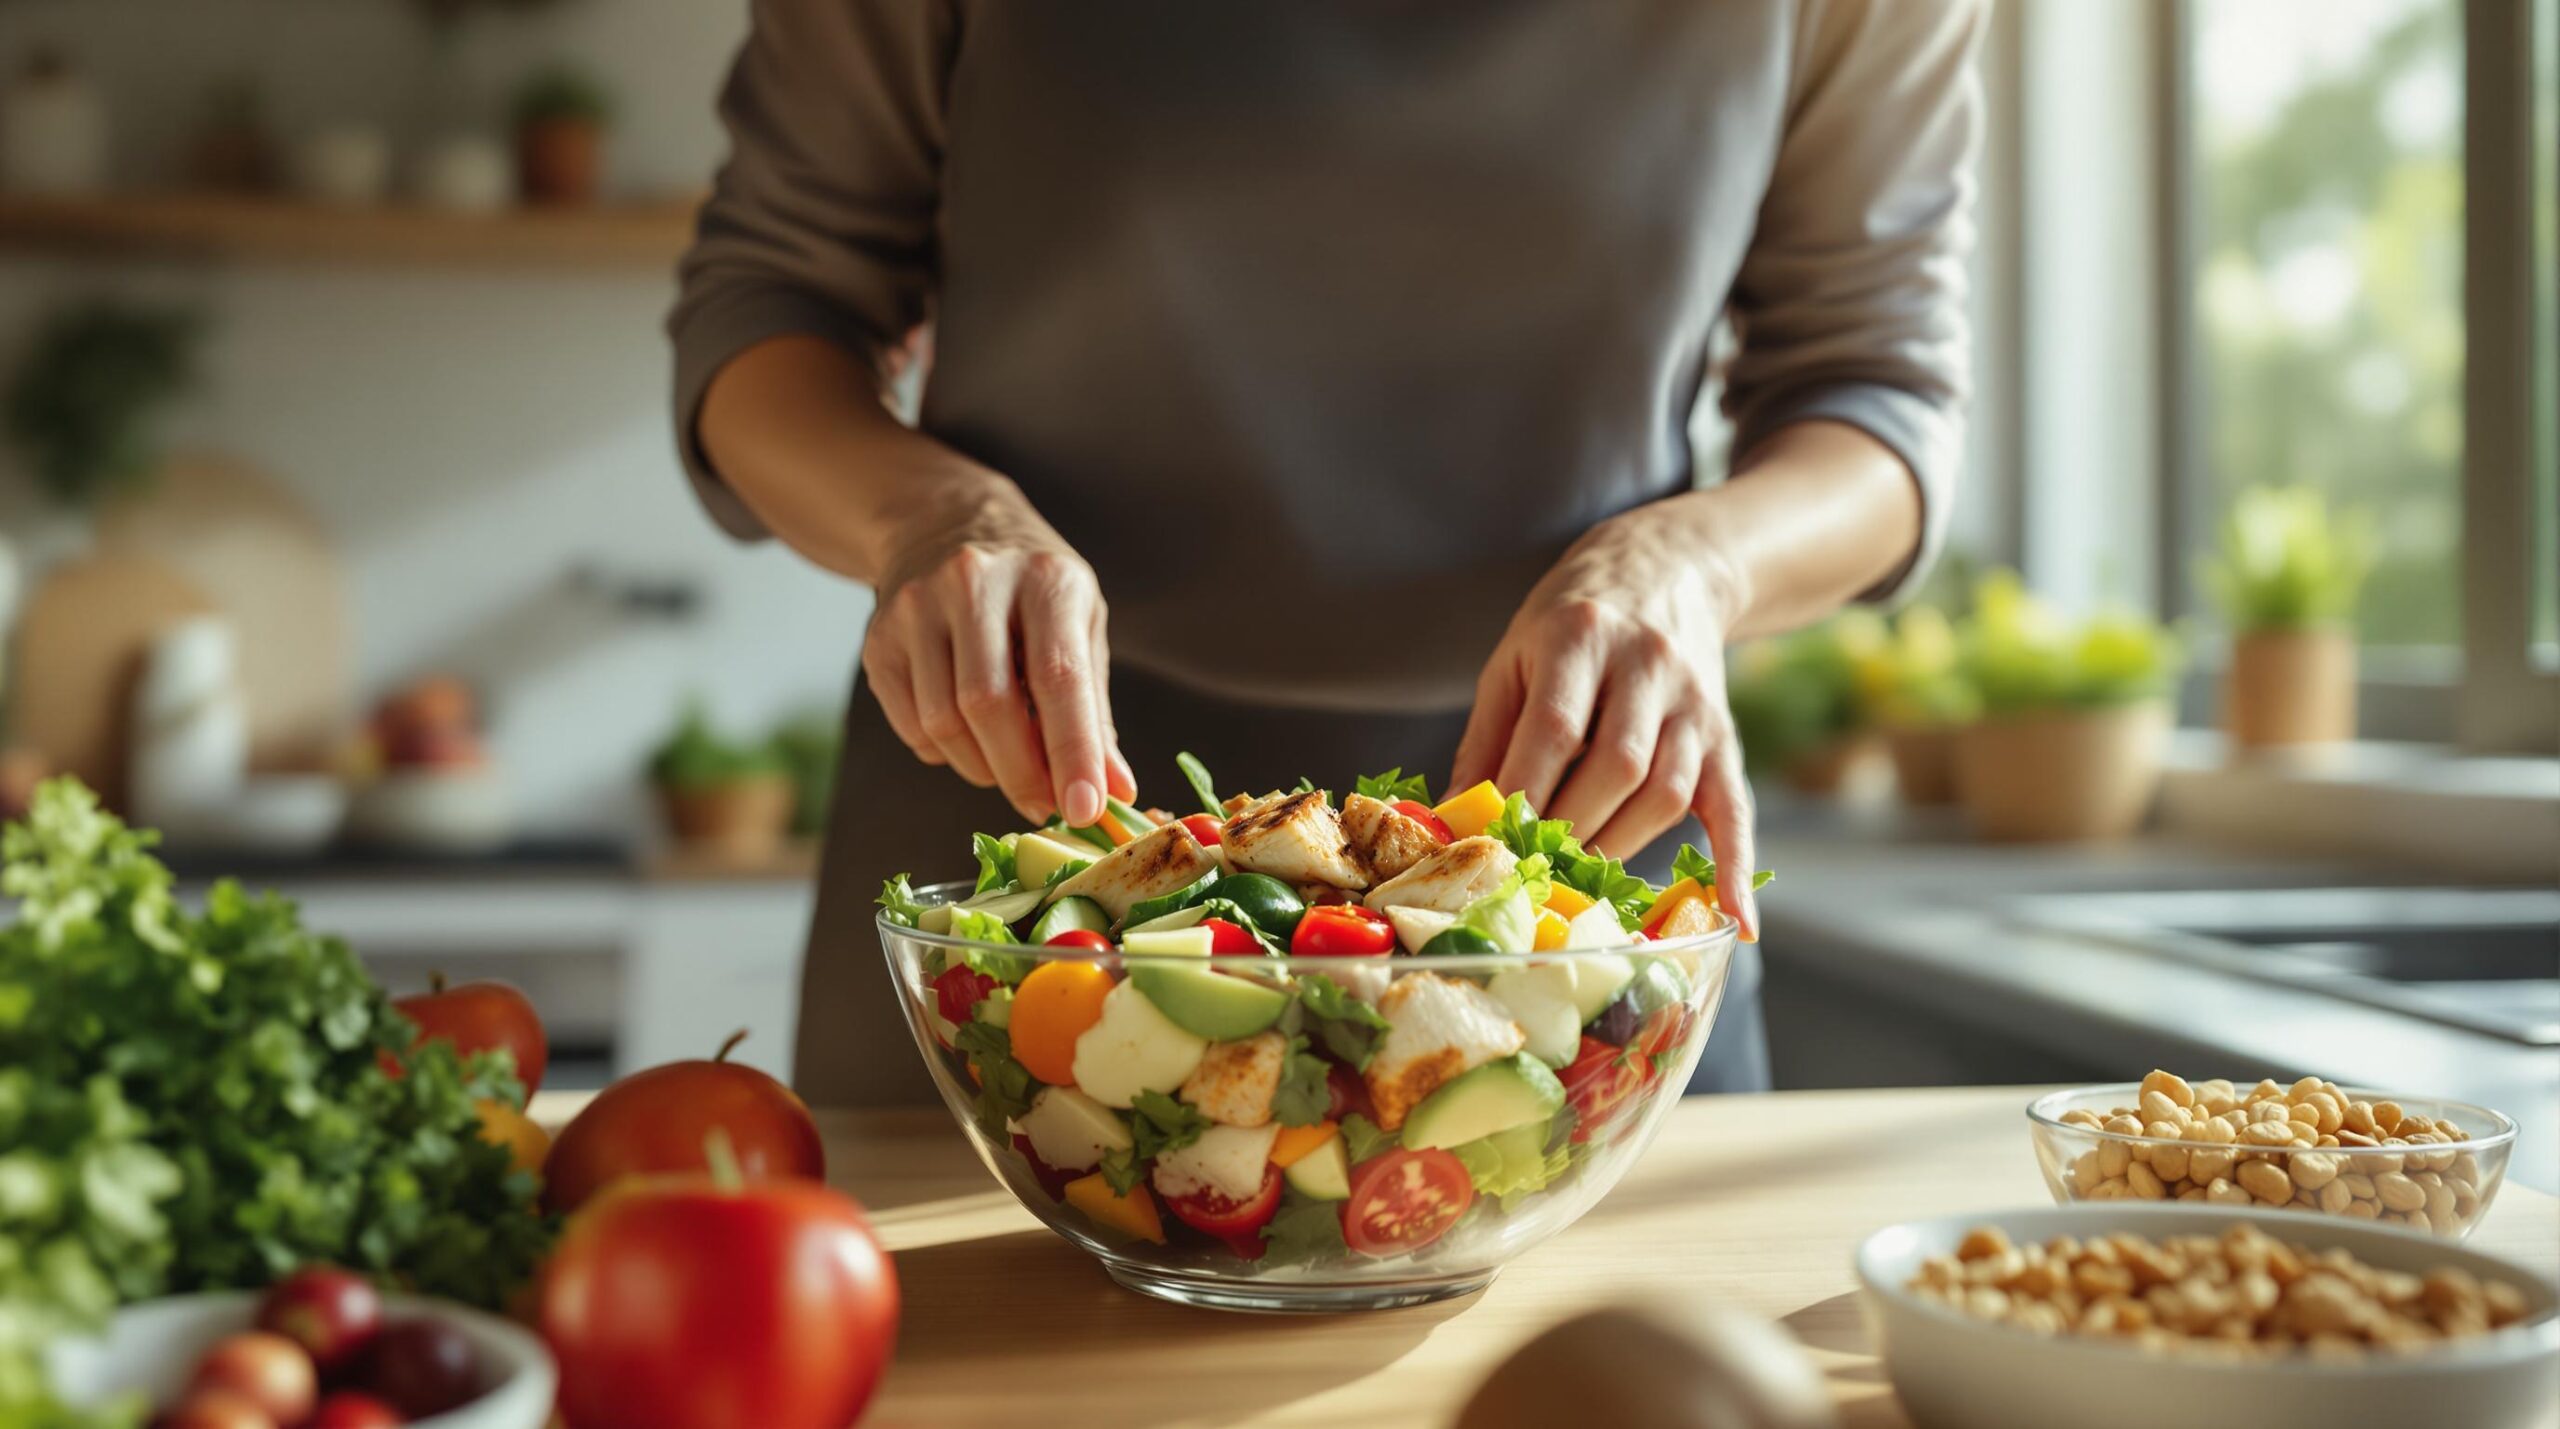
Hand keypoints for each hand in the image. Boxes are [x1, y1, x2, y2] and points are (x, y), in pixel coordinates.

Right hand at [862, 477, 1134, 825]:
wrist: (943, 522)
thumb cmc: (1030, 586)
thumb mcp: (1079, 624)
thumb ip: (1095, 709)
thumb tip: (1115, 791)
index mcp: (1044, 578)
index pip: (1058, 677)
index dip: (1072, 751)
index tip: (1085, 809)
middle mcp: (974, 583)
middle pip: (990, 705)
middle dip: (1022, 774)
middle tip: (1045, 804)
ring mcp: (916, 608)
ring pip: (944, 723)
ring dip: (983, 768)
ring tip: (1009, 766)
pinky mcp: (878, 639)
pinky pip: (912, 726)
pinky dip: (946, 752)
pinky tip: (968, 737)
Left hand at [1450, 504, 1759, 938]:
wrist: (1664, 571)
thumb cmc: (1568, 625)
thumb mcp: (1513, 658)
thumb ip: (1485, 739)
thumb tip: (1453, 823)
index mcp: (1581, 635)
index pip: (1555, 729)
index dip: (1523, 793)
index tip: (1491, 844)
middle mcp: (1648, 665)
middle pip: (1616, 767)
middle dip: (1568, 830)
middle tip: (1527, 871)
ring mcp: (1694, 702)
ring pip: (1665, 792)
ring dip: (1617, 847)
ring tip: (1574, 879)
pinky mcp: (1724, 734)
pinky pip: (1734, 807)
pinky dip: (1734, 866)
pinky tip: (1734, 918)